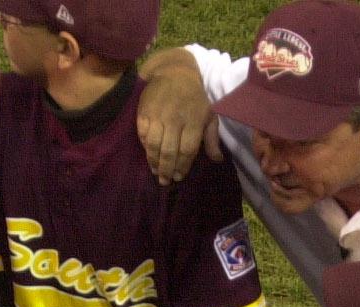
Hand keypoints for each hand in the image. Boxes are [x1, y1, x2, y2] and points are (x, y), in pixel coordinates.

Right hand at [137, 55, 220, 185]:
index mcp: (194, 120)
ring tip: (156, 172)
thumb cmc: (194, 98)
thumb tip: (217, 160)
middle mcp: (175, 119)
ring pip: (154, 145)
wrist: (174, 72)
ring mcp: (158, 115)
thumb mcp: (208, 115)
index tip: (179, 176)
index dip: (183, 166)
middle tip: (165, 181)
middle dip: (167, 169)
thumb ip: (212, 139)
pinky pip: (142, 135)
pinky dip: (145, 147)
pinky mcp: (144, 111)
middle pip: (169, 151)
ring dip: (154, 162)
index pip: (187, 150)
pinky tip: (149, 154)